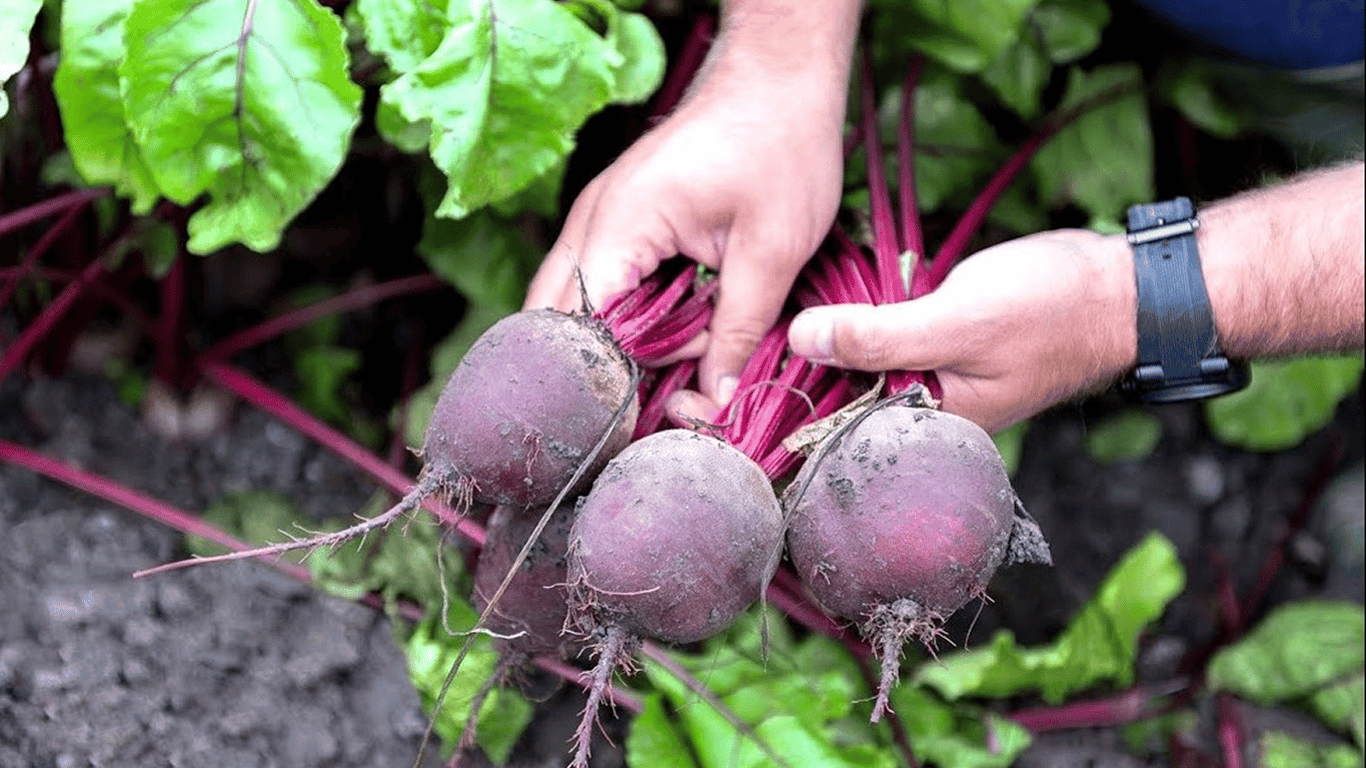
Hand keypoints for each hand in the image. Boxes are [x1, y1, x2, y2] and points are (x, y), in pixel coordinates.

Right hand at [524, 6, 856, 410]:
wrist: (778, 78)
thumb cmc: (780, 146)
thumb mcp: (772, 250)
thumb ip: (738, 332)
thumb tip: (712, 402)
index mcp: (620, 224)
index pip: (581, 329)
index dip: (617, 378)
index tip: (666, 401)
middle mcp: (591, 222)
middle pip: (560, 323)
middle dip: (609, 367)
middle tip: (672, 386)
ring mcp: (597, 219)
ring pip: (576, 307)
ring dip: (622, 342)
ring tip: (689, 347)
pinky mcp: (616, 222)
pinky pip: (601, 286)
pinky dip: (630, 316)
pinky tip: (680, 322)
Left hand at [787, 229, 1138, 432]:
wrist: (1119, 287)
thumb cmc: (1050, 308)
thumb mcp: (957, 322)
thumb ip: (879, 336)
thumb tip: (802, 340)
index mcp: (932, 424)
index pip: (843, 425)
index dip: (795, 395)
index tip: (748, 366)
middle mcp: (929, 411)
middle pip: (848, 396)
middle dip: (807, 366)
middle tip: (759, 328)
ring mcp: (936, 380)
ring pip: (864, 366)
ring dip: (830, 341)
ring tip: (778, 314)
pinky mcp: (941, 347)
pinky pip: (887, 342)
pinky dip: (862, 324)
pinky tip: (829, 300)